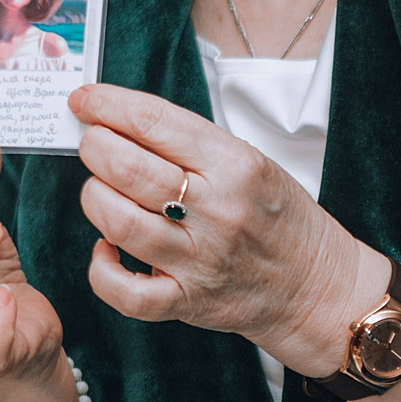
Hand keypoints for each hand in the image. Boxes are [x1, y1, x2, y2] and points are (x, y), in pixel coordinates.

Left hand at [69, 84, 378, 375]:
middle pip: (126, 167)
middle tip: (92, 141)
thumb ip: (189, 143)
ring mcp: (200, 260)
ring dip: (93, 197)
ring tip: (100, 188)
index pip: (153, 121)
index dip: (106, 104)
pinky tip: (106, 249)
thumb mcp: (250, 161)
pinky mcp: (187, 301)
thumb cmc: (278, 217)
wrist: (316, 285)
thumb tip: (117, 120)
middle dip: (93, 145)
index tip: (84, 99)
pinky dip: (102, 270)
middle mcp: (217, 210)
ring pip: (117, 222)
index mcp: (235, 164)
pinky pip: (125, 292)